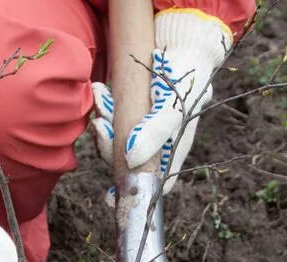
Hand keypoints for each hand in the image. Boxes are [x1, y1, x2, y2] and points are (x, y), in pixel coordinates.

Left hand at [91, 10, 233, 192]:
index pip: (152, 184)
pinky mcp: (132, 114)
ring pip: (116, 140)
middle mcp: (156, 145)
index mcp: (172, 151)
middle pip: (126, 163)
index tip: (110, 195)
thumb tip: (130, 159)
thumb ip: (155, 132)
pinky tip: (100, 92)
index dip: (132, 192)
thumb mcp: (172, 105)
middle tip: (100, 125)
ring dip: (104, 122)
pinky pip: (112, 119)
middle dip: (109, 145)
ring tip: (100, 97)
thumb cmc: (186, 75)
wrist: (184, 42)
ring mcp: (143, 130)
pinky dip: (104, 108)